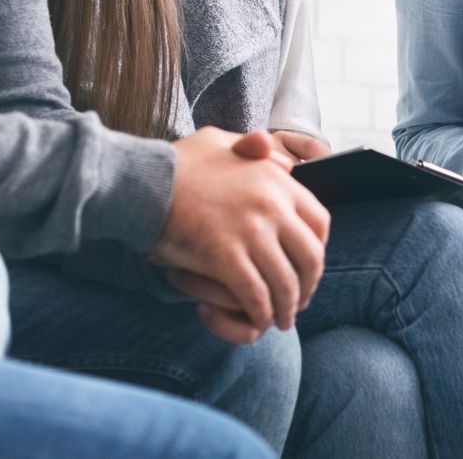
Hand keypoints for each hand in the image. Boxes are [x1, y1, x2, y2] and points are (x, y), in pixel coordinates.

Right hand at [150, 127, 330, 337]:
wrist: (143, 181)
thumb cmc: (178, 164)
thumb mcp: (222, 142)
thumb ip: (255, 150)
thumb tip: (286, 163)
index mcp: (276, 181)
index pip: (319, 221)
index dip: (319, 250)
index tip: (309, 266)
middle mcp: (271, 205)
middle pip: (309, 257)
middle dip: (309, 285)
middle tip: (301, 301)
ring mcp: (250, 231)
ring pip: (284, 282)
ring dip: (287, 307)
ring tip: (281, 319)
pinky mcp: (224, 256)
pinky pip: (255, 294)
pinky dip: (261, 312)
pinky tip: (259, 320)